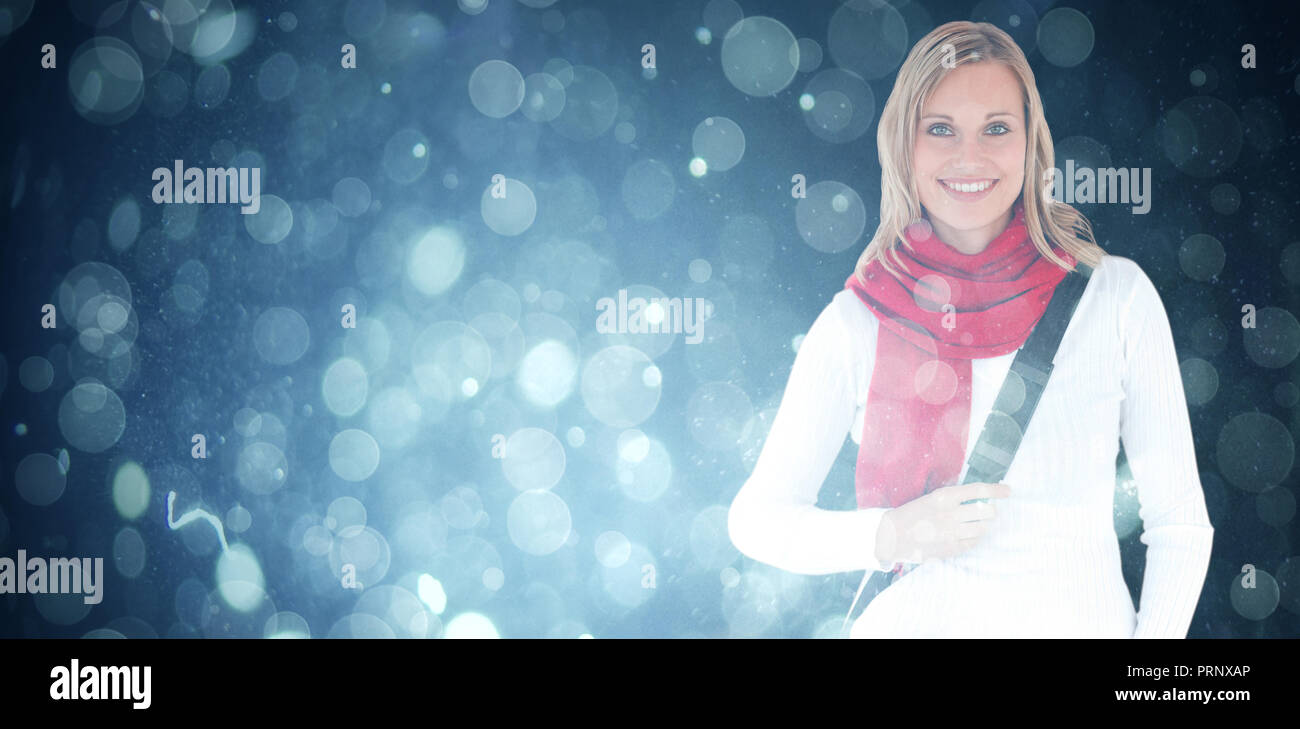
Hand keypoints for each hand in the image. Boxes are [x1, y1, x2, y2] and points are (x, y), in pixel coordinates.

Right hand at [874, 482, 1010, 565]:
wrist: (892, 536)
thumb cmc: (913, 514)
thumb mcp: (932, 499)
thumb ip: (954, 499)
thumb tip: (981, 499)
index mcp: (944, 497)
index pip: (978, 491)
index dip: (997, 491)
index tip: (1007, 491)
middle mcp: (950, 514)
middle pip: (986, 511)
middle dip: (989, 511)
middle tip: (984, 511)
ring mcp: (952, 533)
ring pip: (983, 528)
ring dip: (982, 525)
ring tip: (972, 524)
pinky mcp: (951, 548)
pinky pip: (974, 542)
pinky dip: (974, 537)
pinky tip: (964, 535)